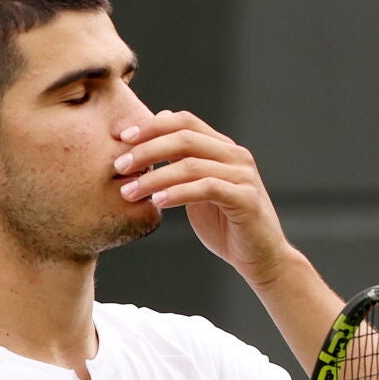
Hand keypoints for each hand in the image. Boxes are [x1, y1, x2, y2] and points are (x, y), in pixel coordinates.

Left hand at [114, 110, 293, 285]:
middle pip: (184, 137)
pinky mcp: (245, 198)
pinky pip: (206, 188)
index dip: (150, 126)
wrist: (259, 257)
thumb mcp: (196, 190)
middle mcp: (235, 155)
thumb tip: (152, 136)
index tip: (120, 137)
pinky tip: (157, 201)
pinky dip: (178, 193)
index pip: (184, 122)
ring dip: (154, 177)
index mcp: (222, 148)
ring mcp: (242, 175)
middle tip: (119, 166)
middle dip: (146, 149)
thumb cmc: (225, 224)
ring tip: (129, 192)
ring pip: (191, 164)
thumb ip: (181, 163)